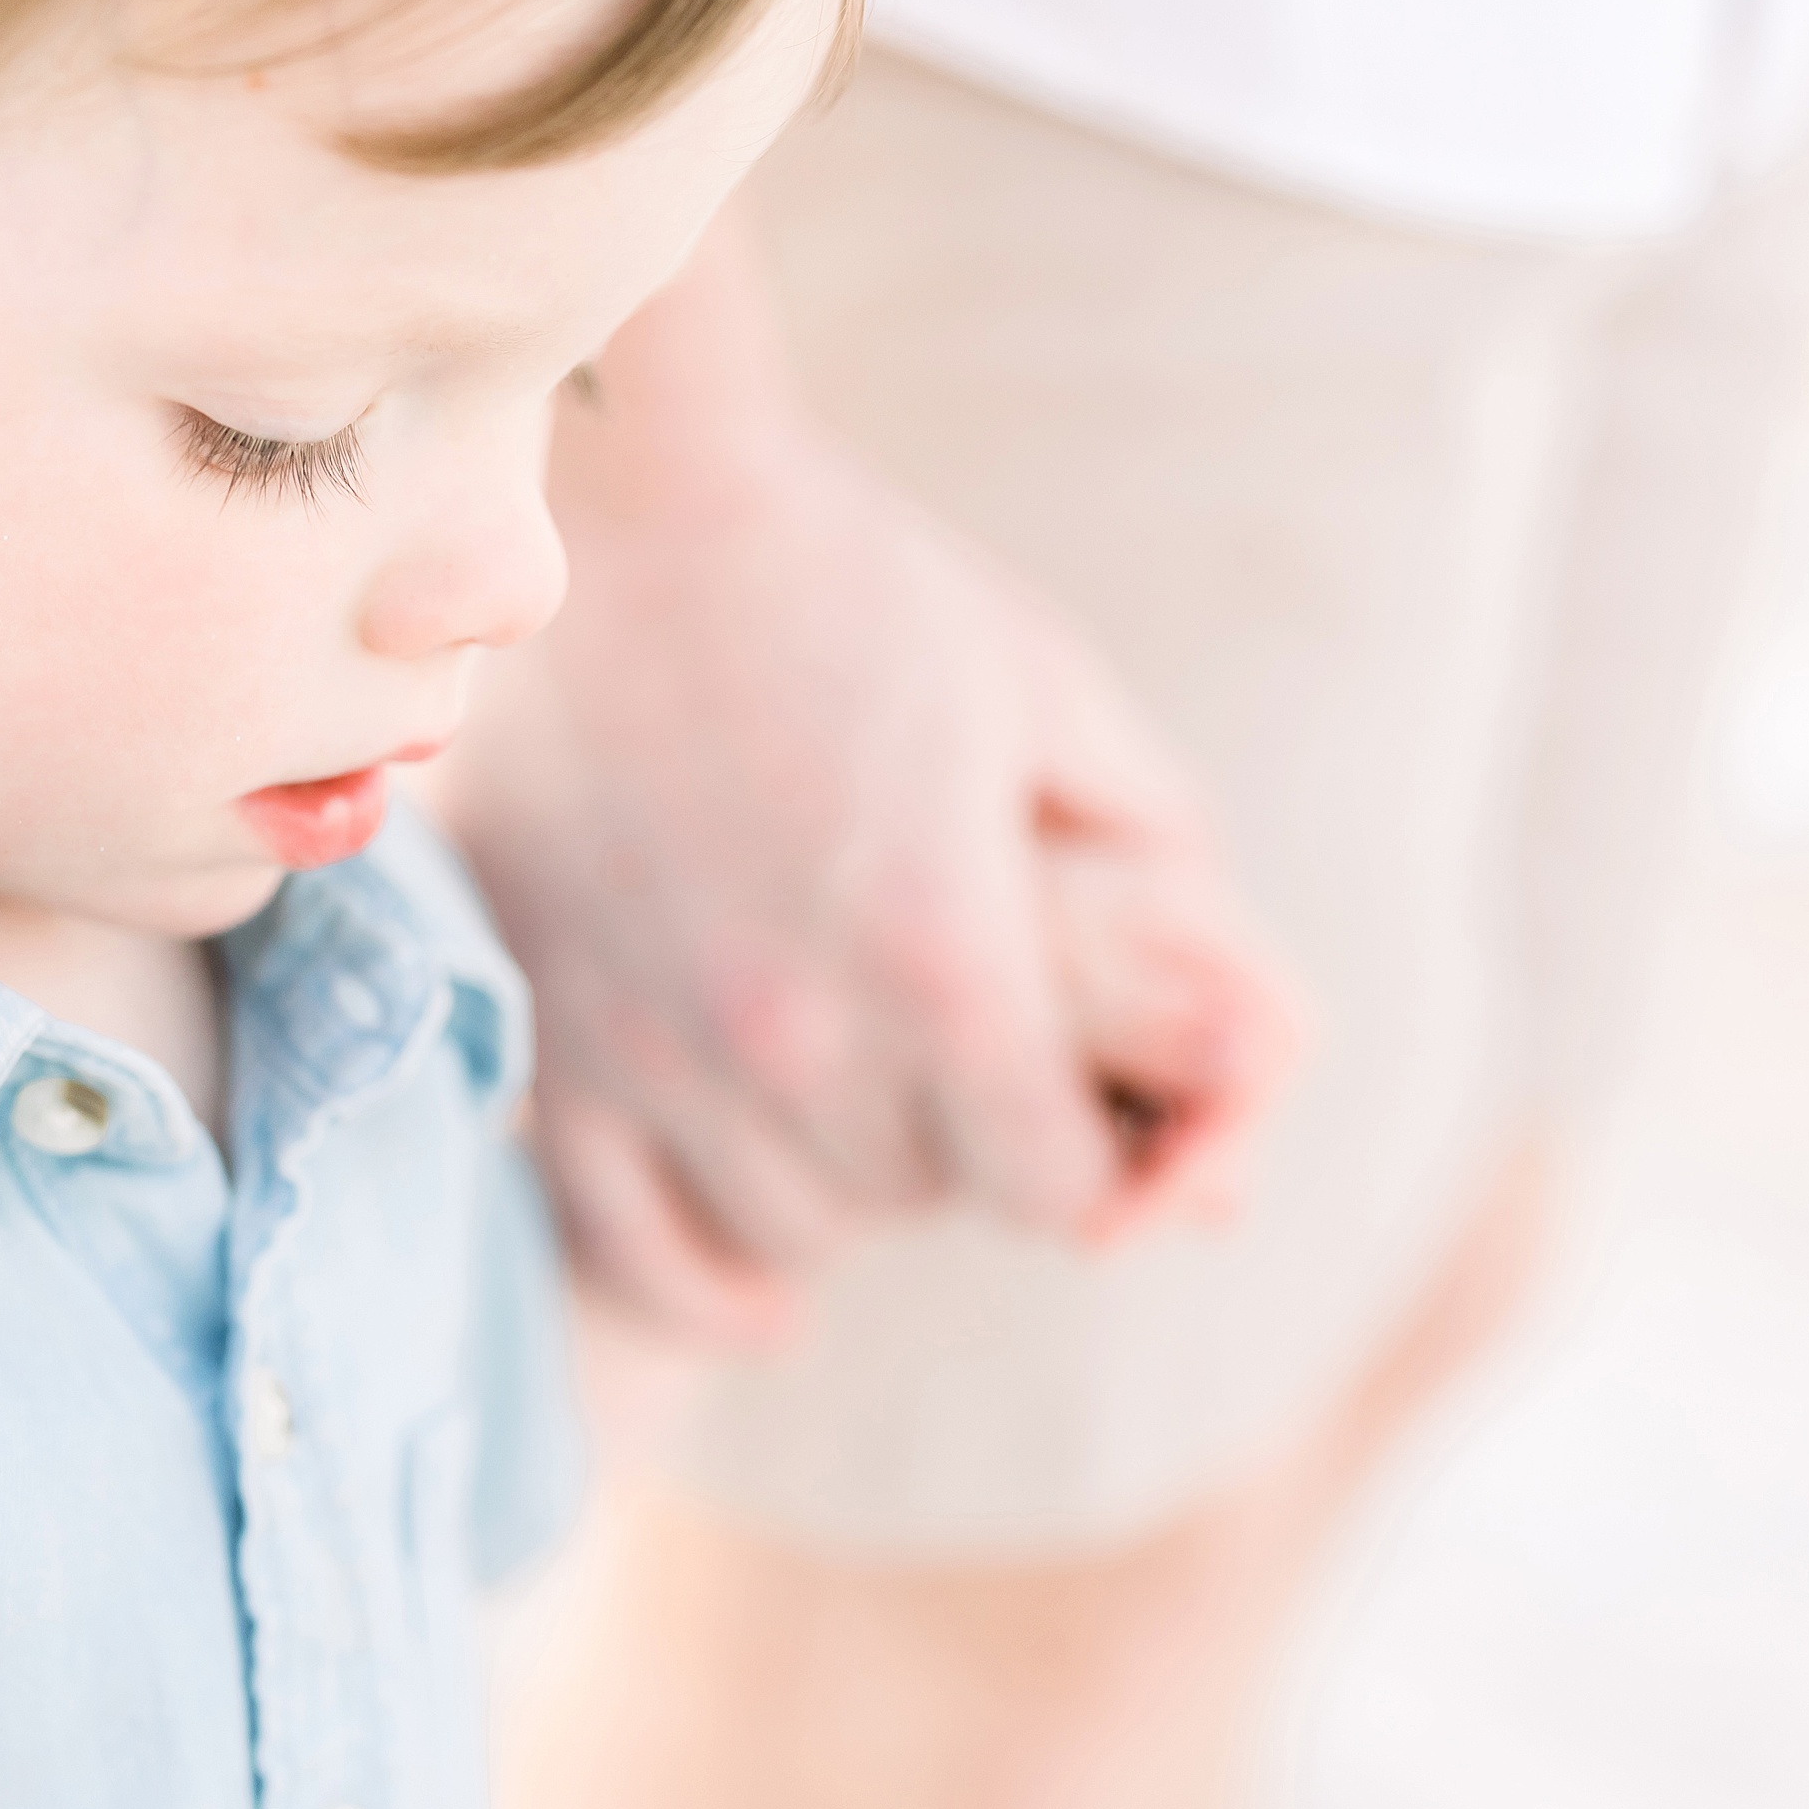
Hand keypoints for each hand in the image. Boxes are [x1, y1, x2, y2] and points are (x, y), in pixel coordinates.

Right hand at [438, 426, 1298, 1344]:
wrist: (620, 514)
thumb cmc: (856, 591)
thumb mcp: (1051, 699)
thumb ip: (1159, 866)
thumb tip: (1252, 1035)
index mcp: (940, 955)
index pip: (1055, 1185)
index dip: (1096, 1162)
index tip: (1091, 1119)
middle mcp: (796, 1037)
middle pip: (926, 1200)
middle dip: (971, 1148)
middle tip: (971, 1071)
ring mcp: (660, 1054)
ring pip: (797, 1231)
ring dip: (851, 1190)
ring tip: (870, 1109)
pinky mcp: (556, 1047)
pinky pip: (635, 1245)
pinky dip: (708, 1284)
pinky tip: (771, 1294)